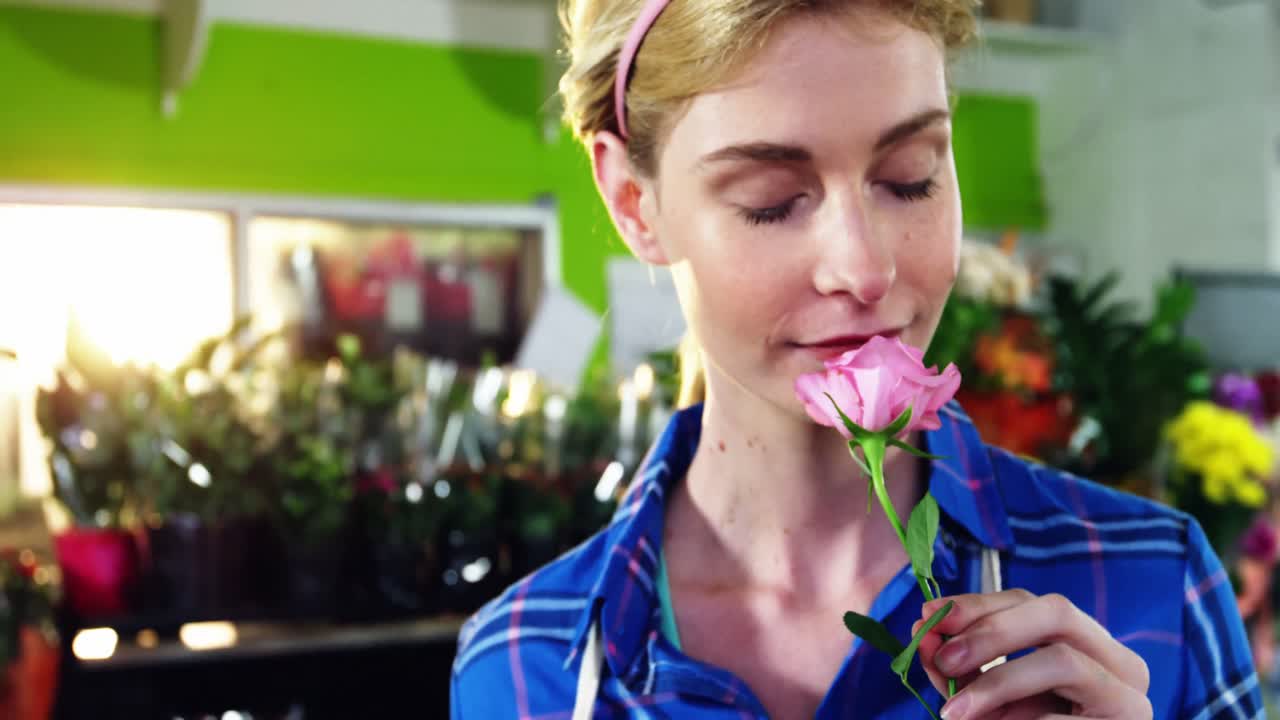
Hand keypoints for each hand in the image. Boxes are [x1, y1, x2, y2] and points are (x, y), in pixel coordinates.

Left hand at [913, 590, 1151, 718]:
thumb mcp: (989, 697)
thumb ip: (958, 667)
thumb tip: (922, 629)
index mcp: (1085, 641)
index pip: (1029, 600)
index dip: (977, 603)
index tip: (929, 615)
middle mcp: (1117, 660)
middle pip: (1056, 613)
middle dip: (991, 630)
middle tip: (944, 658)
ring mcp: (1130, 695)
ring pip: (1064, 660)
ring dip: (999, 681)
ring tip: (957, 711)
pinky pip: (1063, 717)